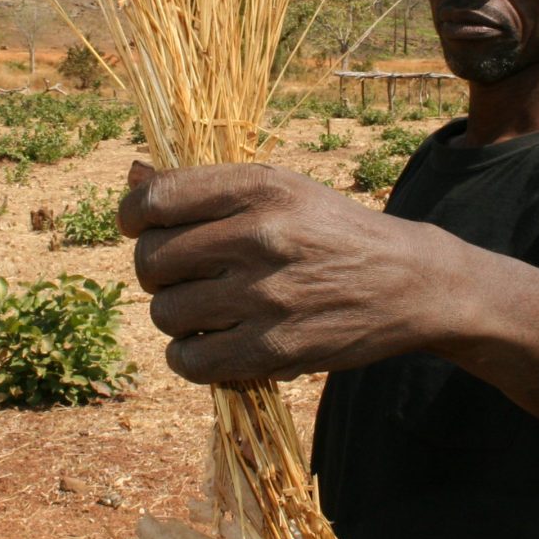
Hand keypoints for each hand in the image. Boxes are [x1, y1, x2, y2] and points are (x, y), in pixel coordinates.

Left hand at [119, 161, 437, 383]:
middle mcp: (258, 236)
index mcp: (257, 188)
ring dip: (173, 315)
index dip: (132, 217)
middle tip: (180, 274)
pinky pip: (191, 361)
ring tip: (202, 309)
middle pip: (152, 260)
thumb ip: (203, 186)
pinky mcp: (275, 347)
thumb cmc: (327, 229)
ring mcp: (266, 295)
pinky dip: (188, 356)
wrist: (406, 281)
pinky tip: (209, 342)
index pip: (157, 200)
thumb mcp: (277, 188)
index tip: (140, 228)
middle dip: (154, 270)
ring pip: (166, 312)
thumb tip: (132, 177)